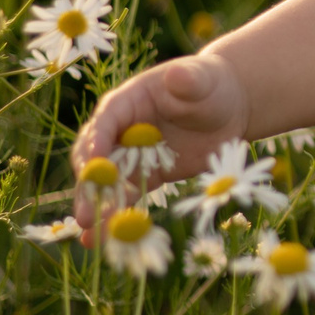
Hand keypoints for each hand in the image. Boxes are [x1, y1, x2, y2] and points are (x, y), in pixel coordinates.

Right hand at [69, 53, 250, 227]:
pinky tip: (104, 241)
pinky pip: (126, 197)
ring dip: (99, 209)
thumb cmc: (210, 85)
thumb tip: (177, 74)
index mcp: (127, 102)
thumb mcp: (201, 80)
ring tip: (90, 237)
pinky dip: (116, 216)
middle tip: (86, 215)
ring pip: (107, 185)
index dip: (98, 144)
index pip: (105, 123)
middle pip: (95, 159)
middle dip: (90, 187)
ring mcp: (130, 155)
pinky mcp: (146, 176)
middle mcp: (120, 130)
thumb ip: (188, 79)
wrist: (227, 107)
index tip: (97, 168)